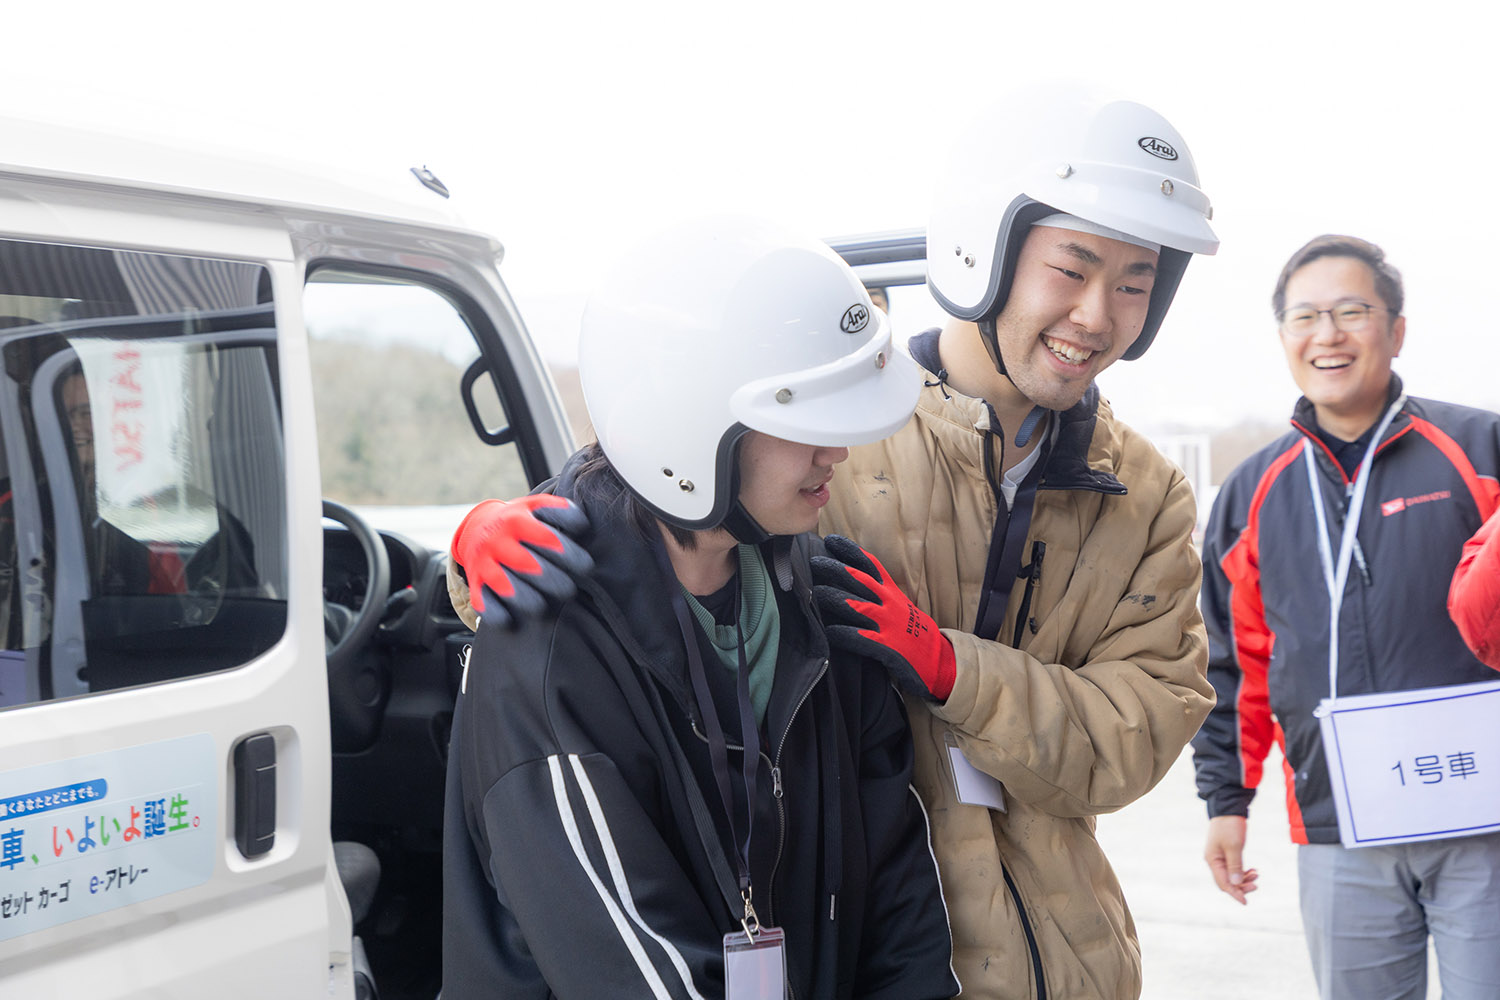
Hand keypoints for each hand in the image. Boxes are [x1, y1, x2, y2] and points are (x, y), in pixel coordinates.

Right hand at [450, 495, 592, 629]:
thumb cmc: (520, 522)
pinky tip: (510, 621)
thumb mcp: (538, 507)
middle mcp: (497, 540)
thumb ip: (563, 512)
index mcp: (517, 520)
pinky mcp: (475, 582)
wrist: (477, 527)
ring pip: (501, 583)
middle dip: (551, 579)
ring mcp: (483, 562)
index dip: (569, 554)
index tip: (586, 567)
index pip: (546, 537)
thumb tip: (582, 526)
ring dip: (524, 598)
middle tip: (568, 590)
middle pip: (525, 562)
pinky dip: (495, 613)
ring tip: (541, 607)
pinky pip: (481, 601)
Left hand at [811, 534, 954, 701]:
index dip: (850, 551)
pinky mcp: (887, 647)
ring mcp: (889, 624)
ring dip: (835, 598)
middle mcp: (890, 603)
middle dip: (836, 569)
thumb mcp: (898, 605)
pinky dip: (845, 634)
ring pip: (858, 606)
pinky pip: (862, 638)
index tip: (830, 539)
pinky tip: (829, 632)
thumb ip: (878, 593)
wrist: (938, 659)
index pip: (870, 564)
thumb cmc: (912, 631)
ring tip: (816, 593)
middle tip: (814, 561)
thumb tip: (849, 581)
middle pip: (860, 580)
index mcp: (891, 591)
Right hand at [1204, 815, 1258, 904]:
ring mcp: (1220, 857)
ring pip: (1231, 876)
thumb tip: (1236, 883)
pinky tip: (1253, 870)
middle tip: (1256, 885)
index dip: (1235, 893)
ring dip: (1244, 879)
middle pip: (1226, 882)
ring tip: (1257, 874)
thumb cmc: (1230, 826)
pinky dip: (1243, 872)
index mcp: (1212, 860)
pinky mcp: (1226, 853)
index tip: (1246, 901)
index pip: (1223, 883)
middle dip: (1241, 886)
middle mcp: (1214, 860)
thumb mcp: (1234, 846)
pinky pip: (1234, 868)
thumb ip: (1235, 866)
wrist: (1229, 809)